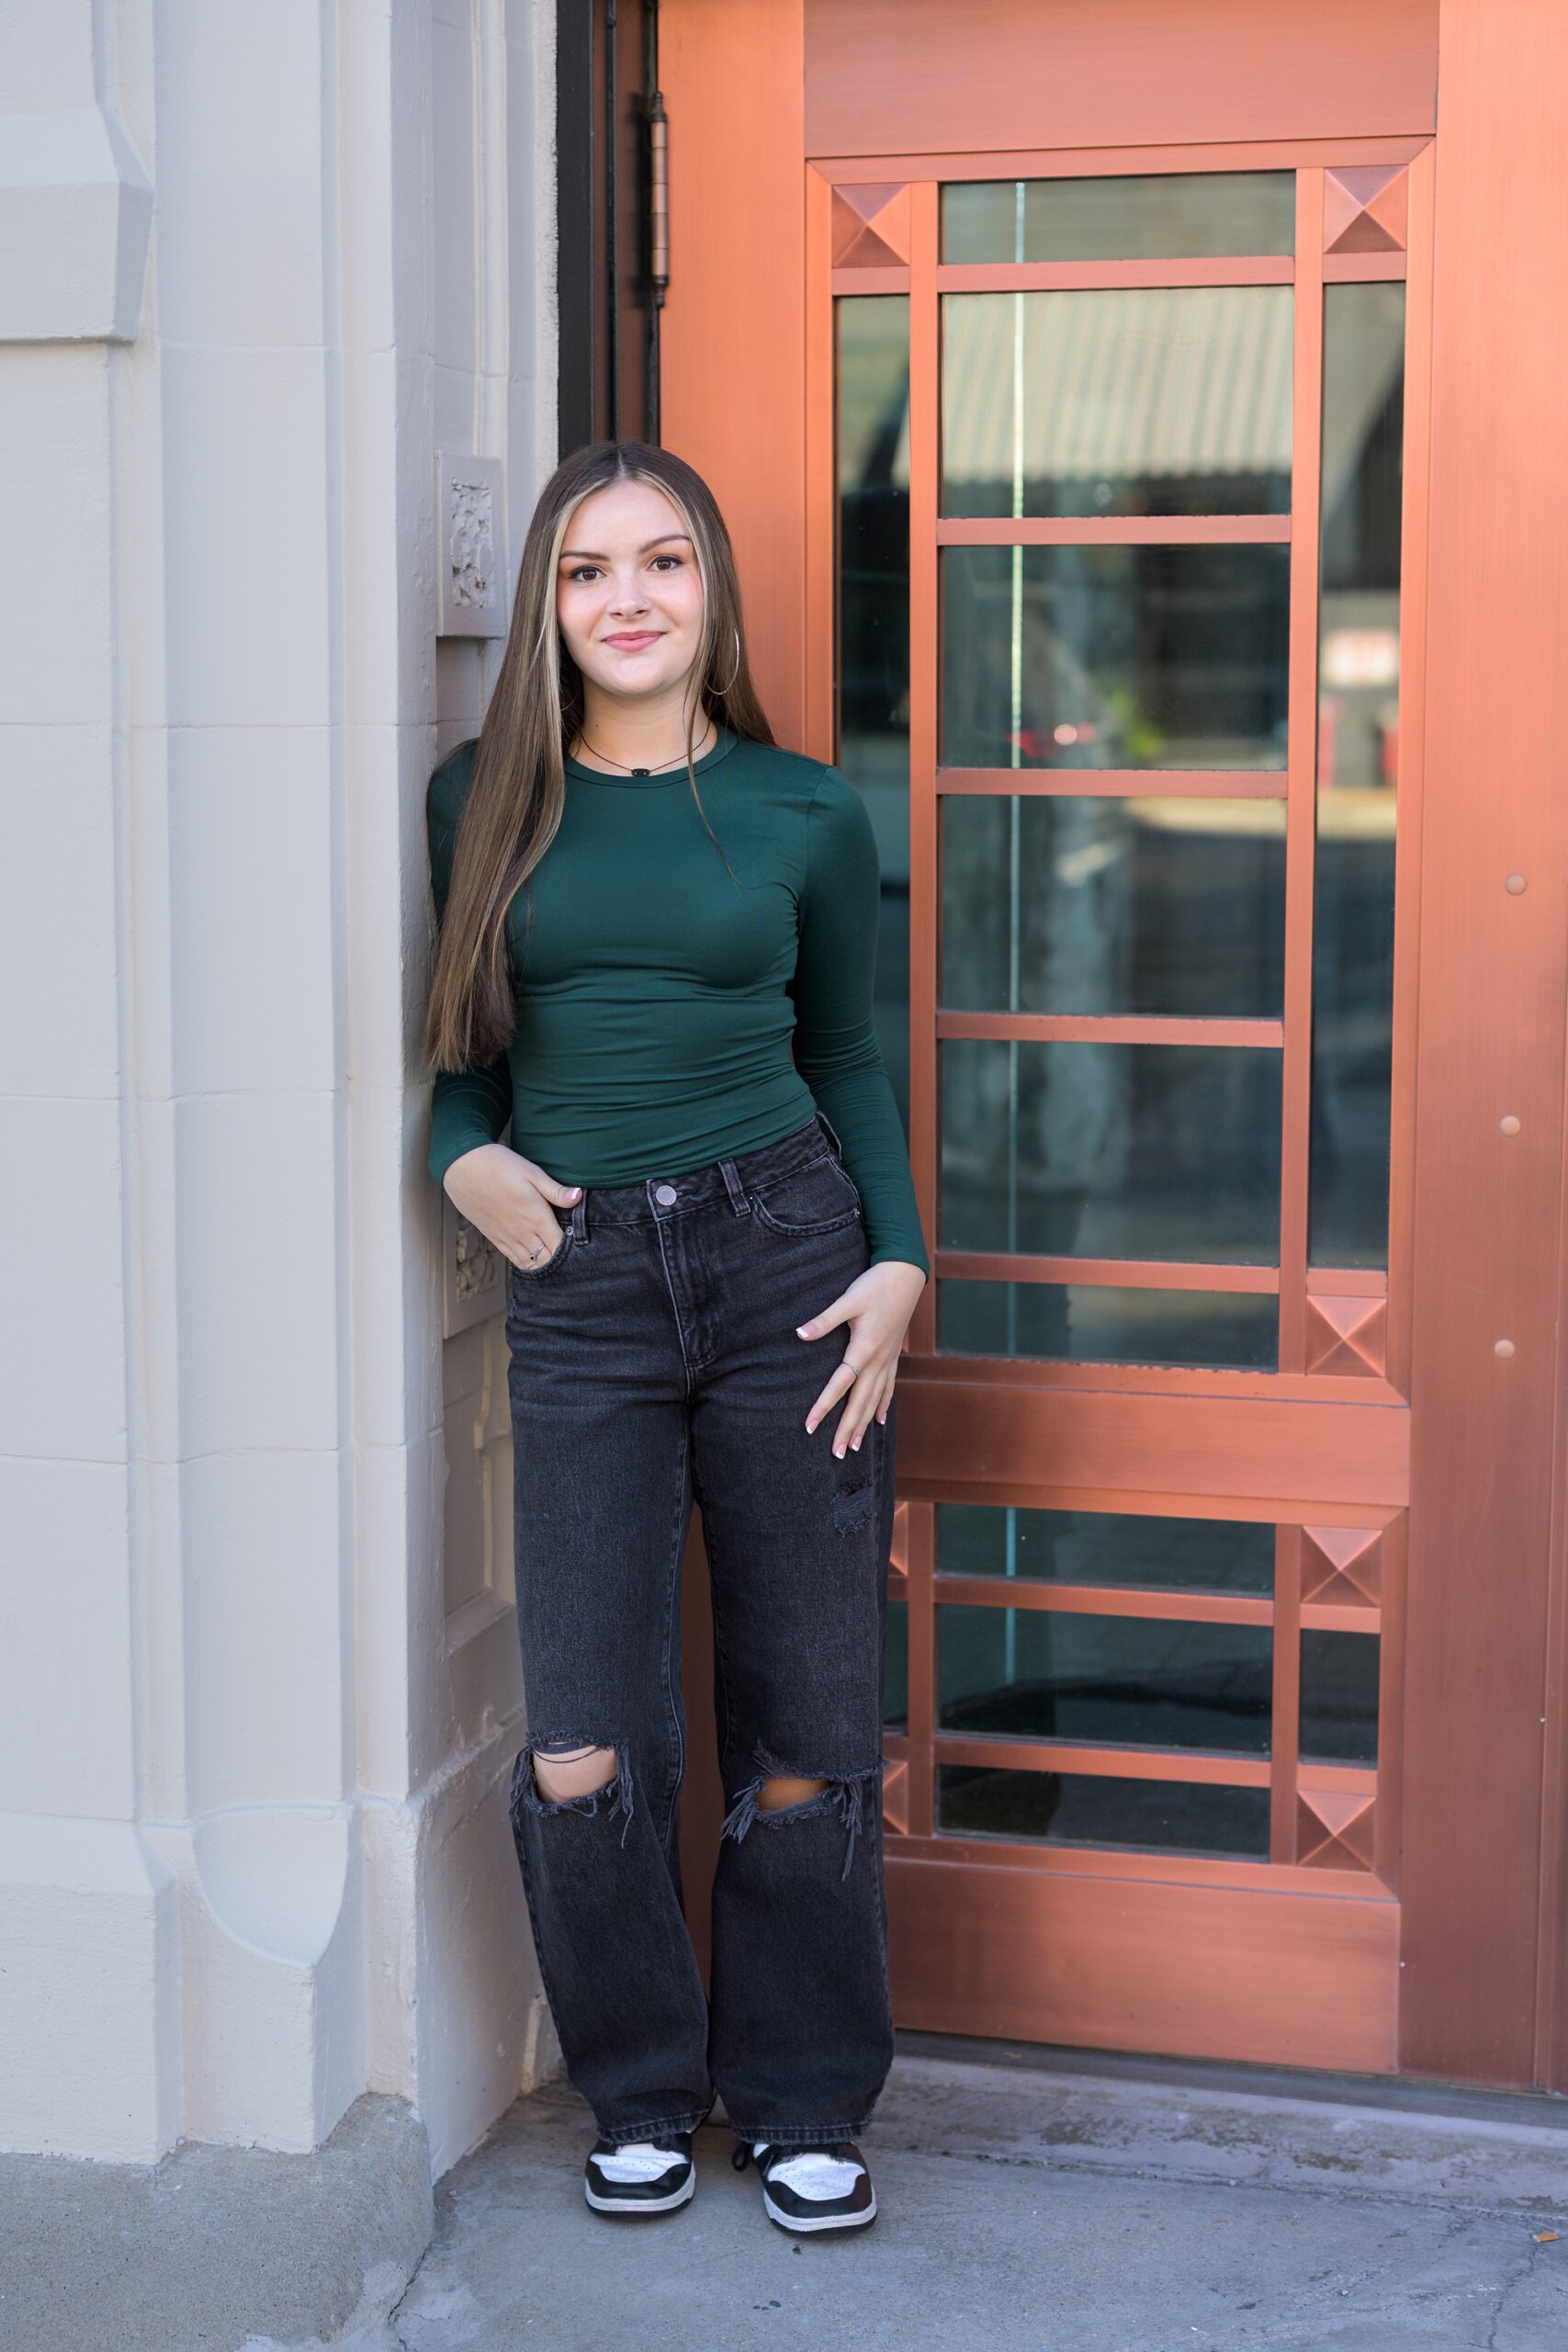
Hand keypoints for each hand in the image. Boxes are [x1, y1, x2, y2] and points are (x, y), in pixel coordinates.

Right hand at [442, 1142, 581, 1271]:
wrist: (463, 1167)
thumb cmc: (499, 1165)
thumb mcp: (532, 1172)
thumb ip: (555, 1190)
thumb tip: (578, 1197)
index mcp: (535, 1216)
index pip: (559, 1245)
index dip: (572, 1248)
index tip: (580, 1242)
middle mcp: (522, 1232)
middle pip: (547, 1259)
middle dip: (561, 1259)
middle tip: (571, 1252)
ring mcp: (507, 1237)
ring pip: (531, 1263)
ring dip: (544, 1263)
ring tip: (554, 1255)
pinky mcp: (494, 1237)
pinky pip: (514, 1259)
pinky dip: (527, 1263)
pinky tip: (534, 1257)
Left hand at [798, 1260, 926, 1456]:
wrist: (906, 1275)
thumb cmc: (875, 1285)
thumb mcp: (847, 1300)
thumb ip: (824, 1320)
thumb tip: (799, 1334)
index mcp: (864, 1349)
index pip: (840, 1385)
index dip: (823, 1407)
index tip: (809, 1427)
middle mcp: (878, 1361)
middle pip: (861, 1402)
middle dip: (848, 1429)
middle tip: (838, 1454)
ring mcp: (888, 1360)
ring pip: (875, 1400)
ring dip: (864, 1424)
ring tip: (855, 1447)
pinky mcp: (894, 1355)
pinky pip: (889, 1387)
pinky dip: (883, 1406)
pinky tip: (879, 1420)